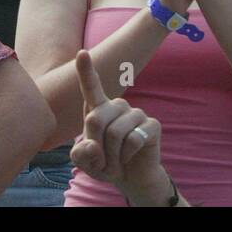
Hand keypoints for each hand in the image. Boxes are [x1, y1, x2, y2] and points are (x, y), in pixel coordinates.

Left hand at [70, 51, 169, 204]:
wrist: (132, 178)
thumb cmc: (105, 164)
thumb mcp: (85, 162)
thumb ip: (80, 154)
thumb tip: (92, 145)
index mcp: (99, 108)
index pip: (91, 87)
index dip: (86, 70)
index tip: (82, 53)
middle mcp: (117, 105)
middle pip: (96, 119)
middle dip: (95, 147)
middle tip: (102, 161)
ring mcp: (136, 113)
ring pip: (114, 133)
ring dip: (111, 157)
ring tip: (116, 162)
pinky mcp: (151, 124)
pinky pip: (132, 141)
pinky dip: (126, 157)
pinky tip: (129, 157)